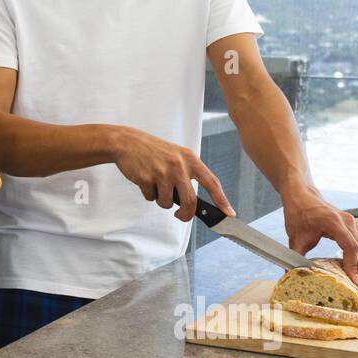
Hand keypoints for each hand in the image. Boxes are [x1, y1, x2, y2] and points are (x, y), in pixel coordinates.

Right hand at [110, 127, 234, 221]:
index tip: (229, 213)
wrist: (128, 142)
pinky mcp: (147, 178)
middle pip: (190, 202)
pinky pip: (150, 198)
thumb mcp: (177, 156)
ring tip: (155, 184)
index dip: (222, 200)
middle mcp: (179, 166)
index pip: (211, 183)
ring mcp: (162, 172)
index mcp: (190, 159)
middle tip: (180, 215)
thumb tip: (195, 201)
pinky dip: (148, 194)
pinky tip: (144, 179)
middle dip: (185, 215)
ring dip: (161, 200)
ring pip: (167, 203)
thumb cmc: (154, 151)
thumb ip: (188, 174)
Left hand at [282, 186, 357, 296]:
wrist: (303, 195)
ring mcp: (354, 225)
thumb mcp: (294, 236)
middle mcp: (349, 223)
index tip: (354, 282)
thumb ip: (295, 257)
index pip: (350, 246)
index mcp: (334, 222)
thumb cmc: (298, 213)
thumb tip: (291, 277)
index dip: (353, 265)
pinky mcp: (355, 229)